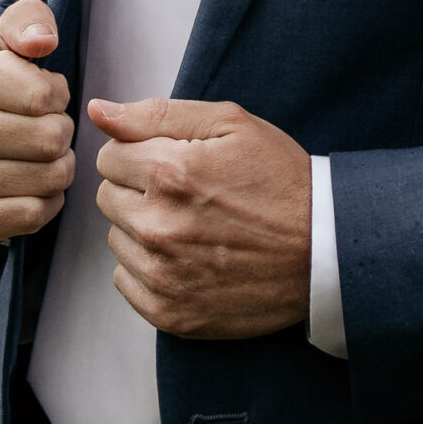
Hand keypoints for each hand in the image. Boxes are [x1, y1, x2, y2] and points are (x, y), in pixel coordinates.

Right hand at [0, 0, 73, 245]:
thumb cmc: (3, 71)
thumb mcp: (15, 31)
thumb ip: (31, 20)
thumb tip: (42, 41)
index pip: (43, 95)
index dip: (57, 94)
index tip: (43, 92)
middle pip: (49, 139)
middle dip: (62, 131)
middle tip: (47, 126)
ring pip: (47, 179)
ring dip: (60, 167)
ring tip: (42, 153)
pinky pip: (32, 215)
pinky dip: (48, 201)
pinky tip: (33, 183)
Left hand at [92, 98, 310, 338]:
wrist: (325, 250)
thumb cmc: (280, 180)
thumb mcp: (231, 125)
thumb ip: (156, 114)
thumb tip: (97, 110)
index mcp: (169, 173)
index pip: (109, 156)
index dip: (142, 154)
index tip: (175, 162)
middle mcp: (158, 226)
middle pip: (107, 197)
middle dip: (138, 190)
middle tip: (187, 195)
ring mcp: (163, 275)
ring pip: (116, 239)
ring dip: (142, 230)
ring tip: (193, 227)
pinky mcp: (169, 312)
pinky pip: (125, 282)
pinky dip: (148, 269)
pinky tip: (188, 258)